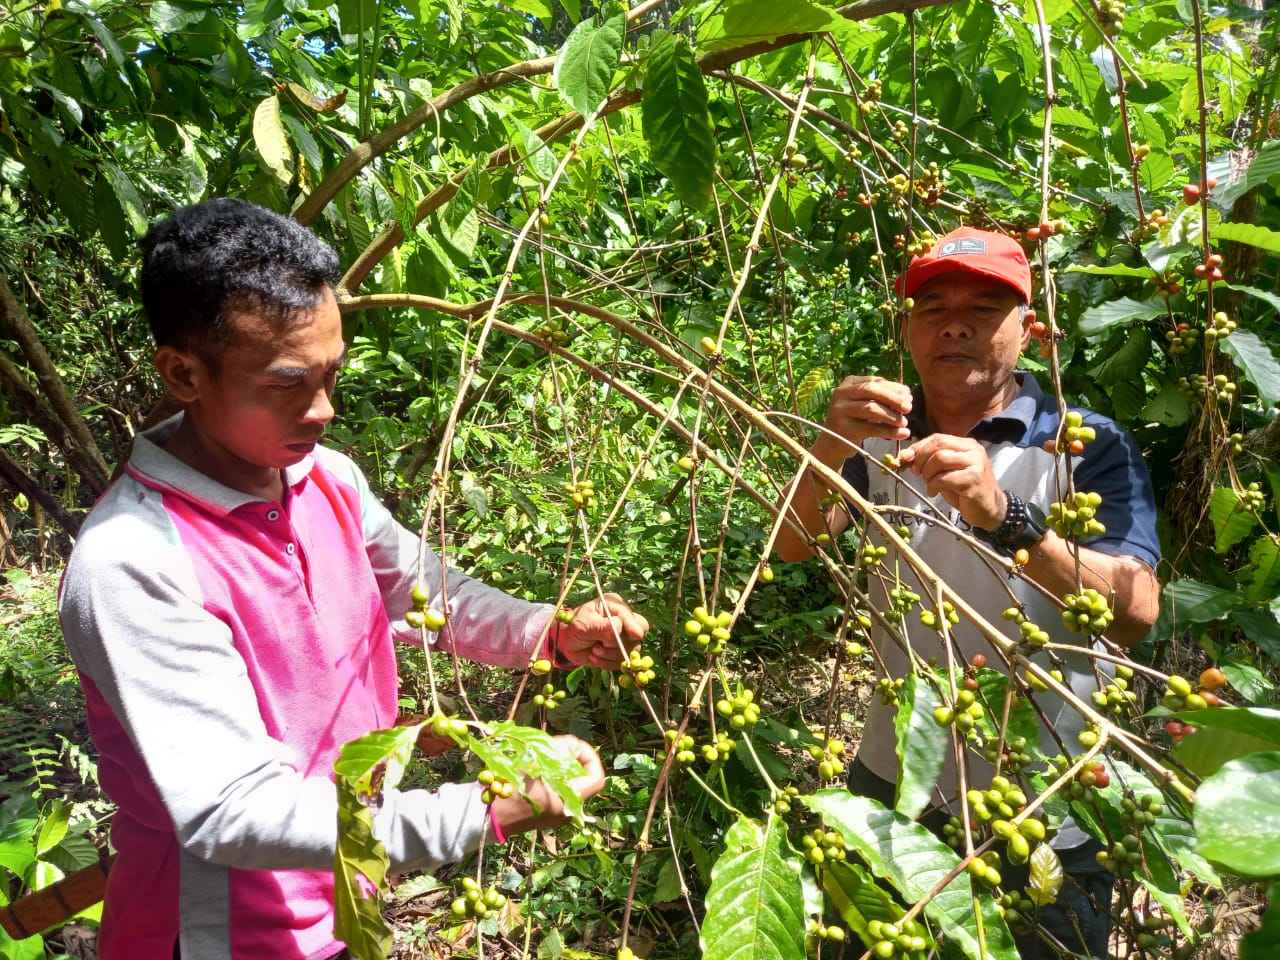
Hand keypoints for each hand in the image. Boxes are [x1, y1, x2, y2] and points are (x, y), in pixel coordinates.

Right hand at [489, 734, 604, 834]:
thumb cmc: (513, 789)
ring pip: (567, 780)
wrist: (486, 814)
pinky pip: (555, 787)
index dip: (589, 756)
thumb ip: (561, 752)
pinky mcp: (543, 810)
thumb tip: (575, 746)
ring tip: (540, 752)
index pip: (597, 778)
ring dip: (558, 763)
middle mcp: (567, 810)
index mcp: (570, 801)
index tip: (574, 744)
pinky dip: (550, 773)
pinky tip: (534, 764)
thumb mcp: (538, 763)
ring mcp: (555, 812)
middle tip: (553, 745)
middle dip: (570, 757)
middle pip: (581, 777)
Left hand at [554, 592, 648, 668]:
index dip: (634, 627)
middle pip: (636, 636)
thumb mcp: (583, 624)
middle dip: (618, 644)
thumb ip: (600, 626)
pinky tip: (594, 656)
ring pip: (630, 651)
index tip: (635, 635)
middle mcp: (623, 621)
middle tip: (600, 644)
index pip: (633, 618)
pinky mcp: (620, 652)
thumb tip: (619, 625)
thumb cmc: (574, 627)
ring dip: (610, 655)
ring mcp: (624, 637)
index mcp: (615, 607)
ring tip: (594, 650)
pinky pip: (621, 663)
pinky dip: (607, 663)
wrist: (567, 642)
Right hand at [814, 376, 912, 464]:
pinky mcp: (843, 428)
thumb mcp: (864, 405)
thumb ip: (881, 397)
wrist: (832, 443)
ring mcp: (840, 410)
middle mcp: (841, 394)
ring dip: (892, 416)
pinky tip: (903, 434)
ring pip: (871, 409)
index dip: (894, 388)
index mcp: (848, 384)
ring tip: (905, 423)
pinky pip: (871, 428)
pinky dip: (889, 432)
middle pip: (872, 391)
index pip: (874, 381)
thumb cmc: (854, 421)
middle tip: (909, 408)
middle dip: (893, 398)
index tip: (909, 397)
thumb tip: (907, 393)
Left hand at [899, 434, 1005, 530]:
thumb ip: (931, 461)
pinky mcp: (973, 480)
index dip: (919, 447)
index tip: (906, 458)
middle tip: (916, 472)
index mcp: (967, 444)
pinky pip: (944, 478)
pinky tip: (933, 492)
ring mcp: (975, 464)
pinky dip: (933, 485)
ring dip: (927, 473)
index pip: (938, 438)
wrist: (989, 509)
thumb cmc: (965, 490)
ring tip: (929, 484)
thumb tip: (907, 455)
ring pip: (940, 459)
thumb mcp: (947, 471)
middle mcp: (973, 450)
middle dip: (921, 458)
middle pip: (938, 445)